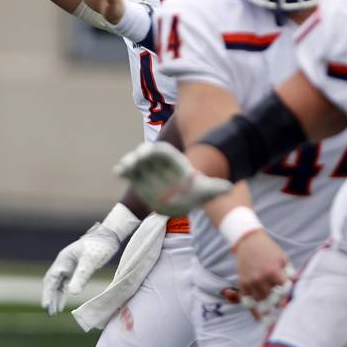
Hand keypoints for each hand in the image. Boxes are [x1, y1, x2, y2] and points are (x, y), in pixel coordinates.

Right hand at [41, 221, 123, 315]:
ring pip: (58, 284)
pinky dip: (63, 293)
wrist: (109, 236)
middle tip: (49, 313)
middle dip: (50, 297)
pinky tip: (62, 303)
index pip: (51, 279)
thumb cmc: (99, 246)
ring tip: (54, 312)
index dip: (48, 293)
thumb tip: (71, 293)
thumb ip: (81, 276)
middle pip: (52, 283)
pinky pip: (66, 283)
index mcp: (63, 260)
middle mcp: (64, 263)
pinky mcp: (77, 269)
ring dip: (55, 297)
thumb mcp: (90, 262)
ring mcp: (70, 266)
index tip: (46, 306)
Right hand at [115, 142, 233, 215]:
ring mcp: (148, 170)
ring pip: (137, 164)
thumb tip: (229, 188)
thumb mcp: (206, 190)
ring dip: (129, 163)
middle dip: (140, 157)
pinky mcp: (139, 178)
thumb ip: (215, 188)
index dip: (157, 152)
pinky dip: (123, 170)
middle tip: (135, 159)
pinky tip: (118, 171)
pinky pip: (130, 173)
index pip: (164, 154)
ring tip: (122, 168)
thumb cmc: (195, 190)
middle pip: (148, 157)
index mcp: (174, 162)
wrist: (183, 194)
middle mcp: (159, 163)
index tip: (150, 151)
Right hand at [235, 230, 294, 324]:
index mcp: (273, 270)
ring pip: (260, 302)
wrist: (248, 242)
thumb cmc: (269, 249)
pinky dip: (253, 307)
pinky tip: (259, 314)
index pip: (284, 290)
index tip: (290, 305)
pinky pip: (248, 300)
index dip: (288, 297)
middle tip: (282, 313)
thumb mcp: (282, 258)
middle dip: (277, 305)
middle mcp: (261, 278)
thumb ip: (289, 272)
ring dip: (266, 307)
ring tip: (271, 317)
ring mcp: (251, 281)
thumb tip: (296, 284)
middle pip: (272, 299)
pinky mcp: (242, 283)